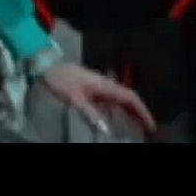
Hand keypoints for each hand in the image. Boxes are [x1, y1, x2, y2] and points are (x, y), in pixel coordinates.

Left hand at [37, 60, 156, 137]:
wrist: (44, 65)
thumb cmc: (59, 78)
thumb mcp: (73, 97)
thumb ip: (90, 112)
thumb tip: (105, 129)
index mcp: (104, 84)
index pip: (130, 97)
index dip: (142, 110)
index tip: (151, 125)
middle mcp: (104, 85)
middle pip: (127, 99)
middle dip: (139, 113)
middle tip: (147, 130)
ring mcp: (97, 86)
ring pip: (119, 101)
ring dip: (128, 113)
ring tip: (135, 128)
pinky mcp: (90, 89)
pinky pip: (108, 101)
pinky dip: (116, 111)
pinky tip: (113, 121)